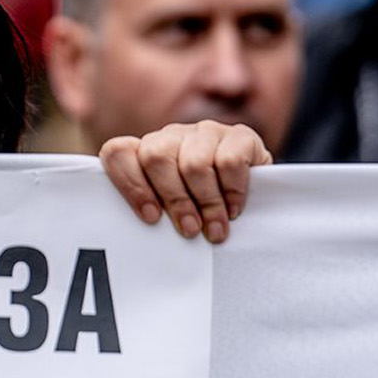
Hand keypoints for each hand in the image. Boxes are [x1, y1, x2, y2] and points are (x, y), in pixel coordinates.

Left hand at [99, 120, 270, 243]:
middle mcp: (172, 136)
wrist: (259, 202)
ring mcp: (205, 132)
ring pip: (194, 163)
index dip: (131, 184)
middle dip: (174, 200)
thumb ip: (155, 216)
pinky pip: (229, 162)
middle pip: (156, 157)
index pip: (119, 152)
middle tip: (189, 230)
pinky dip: (232, 192)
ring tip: (214, 230)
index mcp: (146, 153)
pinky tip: (234, 210)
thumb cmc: (203, 215)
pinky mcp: (240, 136)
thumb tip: (139, 245)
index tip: (151, 217)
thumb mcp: (173, 215)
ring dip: (206, 204)